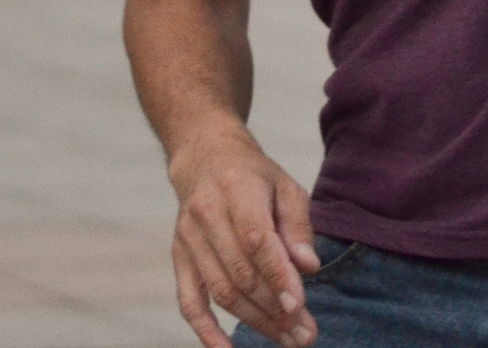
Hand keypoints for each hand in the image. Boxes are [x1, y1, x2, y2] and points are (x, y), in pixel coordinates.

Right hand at [168, 129, 321, 347]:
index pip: (256, 239)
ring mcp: (188, 238)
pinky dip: (206, 330)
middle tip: (305, 334)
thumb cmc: (253, 176)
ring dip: (255, 322)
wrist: (204, 158)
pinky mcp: (179, 258)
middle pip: (240, 273)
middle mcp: (206, 214)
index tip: (299, 306)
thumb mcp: (284, 186)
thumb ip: (299, 225)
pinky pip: (189, 301)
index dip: (278, 276)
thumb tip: (309, 267)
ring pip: (221, 291)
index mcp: (236, 188)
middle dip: (275, 309)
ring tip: (288, 340)